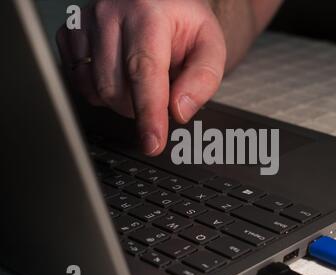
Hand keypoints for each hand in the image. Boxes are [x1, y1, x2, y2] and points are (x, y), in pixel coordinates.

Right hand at [57, 0, 225, 155]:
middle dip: (140, 107)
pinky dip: (101, 91)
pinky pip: (79, 82)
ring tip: (141, 79)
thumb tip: (179, 111)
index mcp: (148, 12)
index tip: (152, 143)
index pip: (145, 71)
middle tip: (160, 92)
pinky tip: (119, 75)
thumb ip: (203, 78)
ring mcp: (85, 22)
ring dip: (121, 101)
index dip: (149, 113)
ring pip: (95, 90)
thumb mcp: (210, 46)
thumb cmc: (184, 24)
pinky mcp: (69, 33)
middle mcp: (110, 12)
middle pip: (116, 88)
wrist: (160, 3)